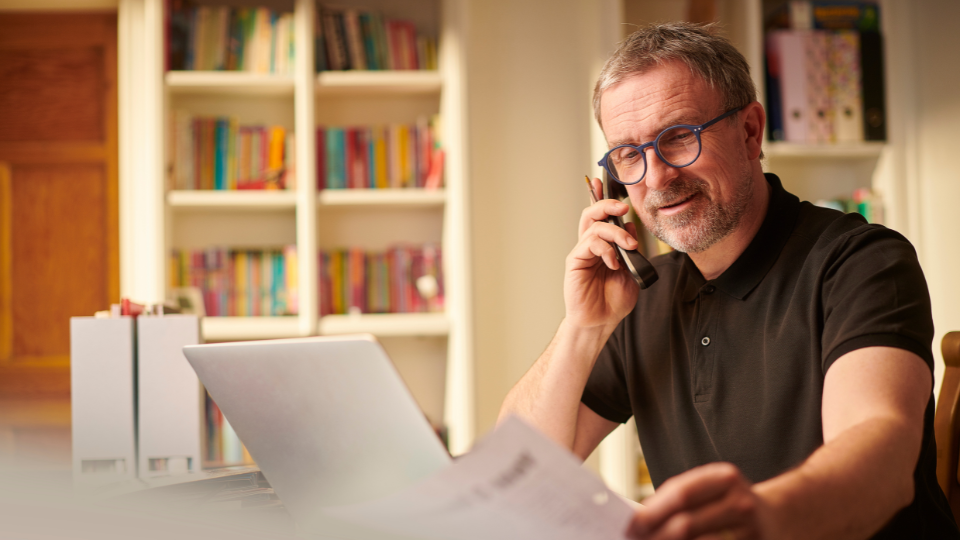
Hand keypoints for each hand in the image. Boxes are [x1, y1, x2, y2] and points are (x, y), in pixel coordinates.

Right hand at [563, 177, 639, 329]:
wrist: (600, 322)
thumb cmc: (613, 300)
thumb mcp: (631, 271)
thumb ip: (630, 249)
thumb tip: (631, 227)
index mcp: (603, 246)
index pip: (601, 217)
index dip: (601, 198)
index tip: (603, 183)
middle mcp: (590, 246)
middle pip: (592, 214)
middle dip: (606, 204)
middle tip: (623, 207)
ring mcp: (582, 252)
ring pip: (594, 226)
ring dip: (616, 232)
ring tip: (629, 246)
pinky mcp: (575, 261)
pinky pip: (590, 244)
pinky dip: (606, 250)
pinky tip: (614, 264)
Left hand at [626, 463, 770, 539]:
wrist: (781, 518)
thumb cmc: (731, 503)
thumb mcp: (712, 489)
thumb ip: (680, 498)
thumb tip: (640, 519)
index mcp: (725, 478)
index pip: (680, 493)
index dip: (651, 511)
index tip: (630, 525)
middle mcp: (740, 502)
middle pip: (686, 524)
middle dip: (656, 535)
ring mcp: (750, 531)